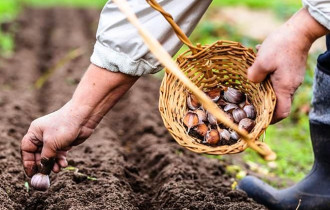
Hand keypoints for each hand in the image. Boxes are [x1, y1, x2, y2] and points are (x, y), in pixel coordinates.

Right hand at [21, 64, 137, 176]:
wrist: (84, 117)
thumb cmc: (64, 126)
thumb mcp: (52, 144)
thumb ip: (45, 158)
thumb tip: (42, 171)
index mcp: (35, 132)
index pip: (27, 149)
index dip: (28, 162)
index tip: (31, 173)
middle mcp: (43, 136)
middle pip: (38, 154)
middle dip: (42, 165)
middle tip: (45, 175)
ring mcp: (54, 139)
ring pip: (50, 156)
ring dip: (52, 164)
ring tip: (57, 169)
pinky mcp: (64, 142)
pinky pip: (59, 154)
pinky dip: (60, 160)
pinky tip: (64, 164)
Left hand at [248, 8, 327, 122]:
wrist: (299, 30)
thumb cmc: (281, 46)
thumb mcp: (262, 61)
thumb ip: (254, 75)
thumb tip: (251, 81)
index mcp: (284, 88)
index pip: (281, 112)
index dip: (271, 119)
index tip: (259, 119)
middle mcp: (291, 86)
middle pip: (277, 102)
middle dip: (264, 102)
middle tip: (250, 101)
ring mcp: (292, 78)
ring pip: (276, 88)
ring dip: (264, 85)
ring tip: (252, 77)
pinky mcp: (291, 70)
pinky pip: (278, 78)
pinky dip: (268, 75)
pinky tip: (260, 63)